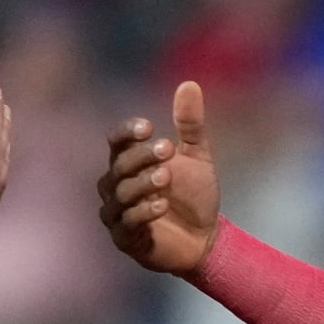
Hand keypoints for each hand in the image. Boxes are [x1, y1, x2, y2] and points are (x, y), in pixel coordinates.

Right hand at [98, 80, 220, 274]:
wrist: (206, 238)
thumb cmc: (196, 196)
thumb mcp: (198, 157)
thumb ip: (191, 125)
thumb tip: (189, 83)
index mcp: (130, 163)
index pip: (116, 142)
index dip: (127, 133)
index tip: (148, 127)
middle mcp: (117, 187)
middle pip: (118, 166)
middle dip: (141, 157)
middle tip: (168, 149)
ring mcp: (118, 214)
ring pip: (119, 194)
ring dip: (142, 183)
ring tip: (166, 177)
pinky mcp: (126, 240)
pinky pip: (126, 223)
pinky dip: (143, 212)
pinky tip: (162, 205)